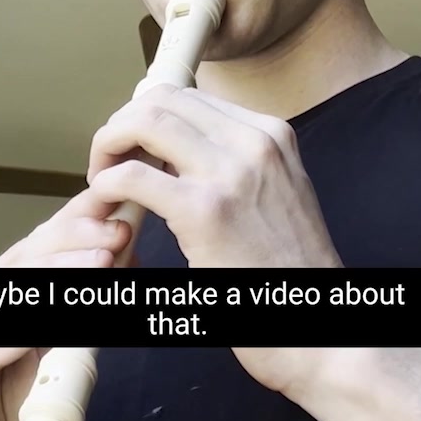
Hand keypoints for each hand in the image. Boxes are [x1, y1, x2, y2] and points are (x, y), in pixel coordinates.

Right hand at [0, 187, 132, 420]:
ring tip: (103, 261)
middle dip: (73, 241)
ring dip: (60, 276)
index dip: (74, 224)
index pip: (35, 249)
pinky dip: (26, 327)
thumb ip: (82, 303)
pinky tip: (59, 313)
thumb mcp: (62, 347)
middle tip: (116, 230)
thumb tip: (121, 253)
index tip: (114, 206)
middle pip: (21, 264)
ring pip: (7, 298)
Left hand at [87, 84, 343, 397]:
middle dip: (122, 124)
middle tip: (106, 160)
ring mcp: (230, 173)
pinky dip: (106, 185)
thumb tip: (174, 148)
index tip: (129, 145)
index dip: (146, 115)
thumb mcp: (276, 191)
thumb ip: (235, 161)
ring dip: (109, 146)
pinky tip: (106, 203)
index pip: (187, 96)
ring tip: (101, 179)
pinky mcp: (205, 212)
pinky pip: (134, 177)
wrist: (319, 325)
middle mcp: (253, 141)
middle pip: (162, 100)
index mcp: (270, 133)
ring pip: (145, 123)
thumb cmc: (288, 270)